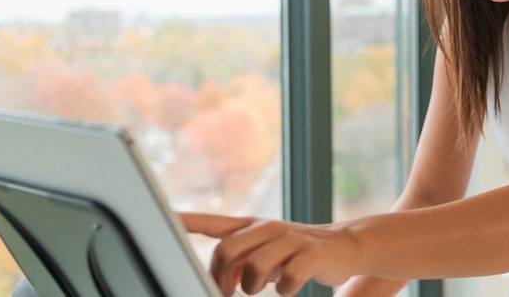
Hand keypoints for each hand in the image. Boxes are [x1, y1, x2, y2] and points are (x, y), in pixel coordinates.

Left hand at [179, 213, 360, 295]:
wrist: (345, 245)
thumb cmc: (296, 251)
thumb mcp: (265, 252)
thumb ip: (239, 259)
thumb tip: (217, 277)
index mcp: (253, 225)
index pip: (212, 222)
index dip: (186, 222)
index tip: (162, 219)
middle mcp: (268, 228)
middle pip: (226, 250)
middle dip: (222, 277)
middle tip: (229, 291)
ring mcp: (290, 240)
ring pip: (254, 267)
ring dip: (252, 286)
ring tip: (261, 287)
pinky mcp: (311, 255)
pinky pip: (287, 280)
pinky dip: (285, 290)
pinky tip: (290, 286)